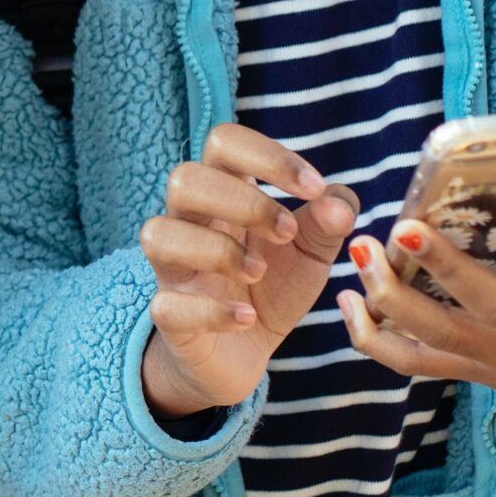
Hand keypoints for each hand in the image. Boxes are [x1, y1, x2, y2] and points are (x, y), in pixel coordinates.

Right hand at [140, 125, 360, 416]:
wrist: (243, 353)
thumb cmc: (271, 289)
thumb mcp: (310, 254)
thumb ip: (327, 223)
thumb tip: (337, 200)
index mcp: (223, 194)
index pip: (223, 142)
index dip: (266, 155)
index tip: (312, 187)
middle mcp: (189, 223)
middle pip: (184, 179)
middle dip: (242, 201)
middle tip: (286, 232)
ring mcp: (172, 269)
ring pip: (158, 234)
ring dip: (216, 249)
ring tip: (257, 273)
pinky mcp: (168, 317)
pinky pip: (167, 305)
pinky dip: (210, 310)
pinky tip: (246, 316)